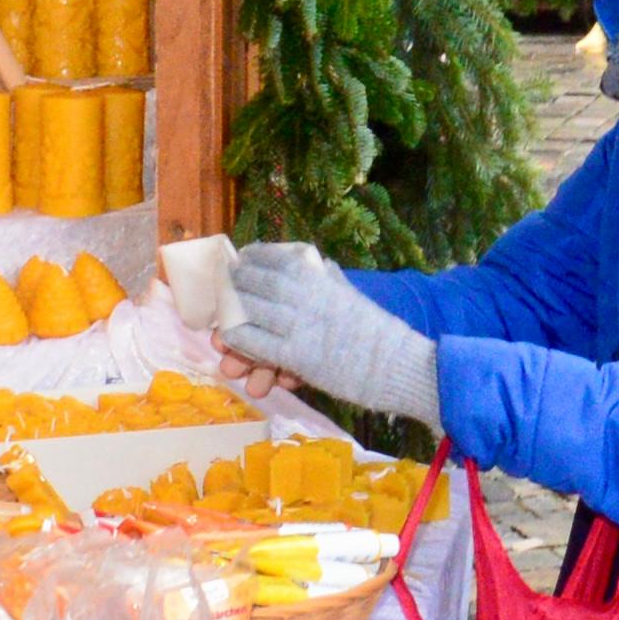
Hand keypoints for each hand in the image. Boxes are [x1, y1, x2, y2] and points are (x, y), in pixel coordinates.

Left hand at [221, 243, 442, 427]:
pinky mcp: (297, 355)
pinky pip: (257, 343)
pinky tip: (228, 337)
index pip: (278, 259)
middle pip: (259, 281)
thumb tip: (320, 265)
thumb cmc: (377, 331)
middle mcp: (306, 296)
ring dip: (233, 307)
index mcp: (321, 279)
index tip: (245, 255)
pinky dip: (239, 338)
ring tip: (223, 308)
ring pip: (253, 310)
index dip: (256, 256)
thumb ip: (333, 279)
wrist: (395, 364)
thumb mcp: (353, 294)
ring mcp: (299, 325)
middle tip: (228, 278)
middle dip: (238, 279)